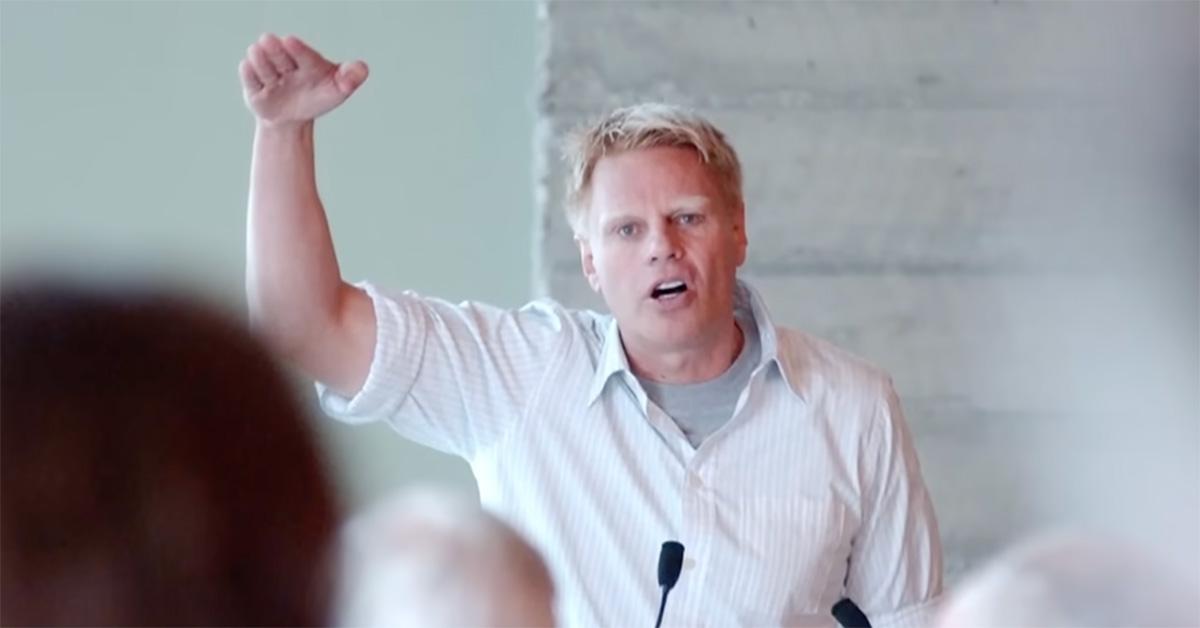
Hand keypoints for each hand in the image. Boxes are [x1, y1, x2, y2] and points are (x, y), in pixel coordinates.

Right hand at [239, 33, 367, 127]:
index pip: (303, 54)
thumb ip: (350, 78)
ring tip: (273, 78)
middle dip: (275, 51)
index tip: (289, 41)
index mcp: (307, 59)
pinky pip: (248, 77)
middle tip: (271, 47)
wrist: (293, 118)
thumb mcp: (337, 91)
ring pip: (259, 63)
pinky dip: (249, 75)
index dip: (297, 49)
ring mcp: (268, 72)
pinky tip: (252, 71)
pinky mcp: (253, 86)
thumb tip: (362, 68)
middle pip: (277, 53)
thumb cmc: (317, 98)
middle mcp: (285, 61)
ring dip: (263, 66)